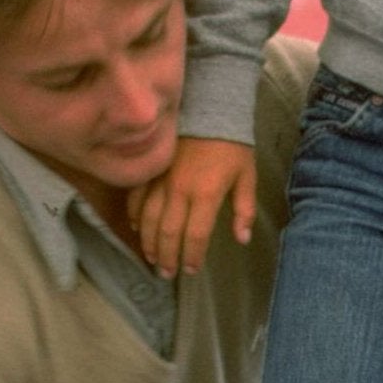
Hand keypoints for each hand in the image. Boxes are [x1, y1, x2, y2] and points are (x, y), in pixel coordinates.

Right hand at [131, 135, 256, 276]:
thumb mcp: (247, 176)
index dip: (192, 256)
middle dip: (166, 257)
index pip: (195, 235)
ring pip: (148, 218)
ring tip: (152, 259)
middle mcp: (180, 190)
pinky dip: (135, 215)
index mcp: (207, 194)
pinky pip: (136, 196)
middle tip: (166, 274)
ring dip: (149, 242)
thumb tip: (241, 239)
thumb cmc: (232, 146)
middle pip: (168, 232)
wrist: (211, 109)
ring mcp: (161, 179)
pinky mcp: (151, 169)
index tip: (191, 269)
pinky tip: (137, 228)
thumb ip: (244, 210)